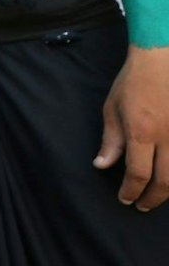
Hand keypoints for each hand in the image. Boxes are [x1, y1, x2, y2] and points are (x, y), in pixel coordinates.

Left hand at [96, 44, 168, 210]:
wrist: (161, 60)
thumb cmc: (134, 82)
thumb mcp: (113, 109)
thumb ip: (111, 141)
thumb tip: (102, 166)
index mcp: (142, 132)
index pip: (138, 173)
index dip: (131, 191)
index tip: (125, 199)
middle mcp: (168, 138)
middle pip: (165, 181)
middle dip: (152, 198)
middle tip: (142, 205)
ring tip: (157, 196)